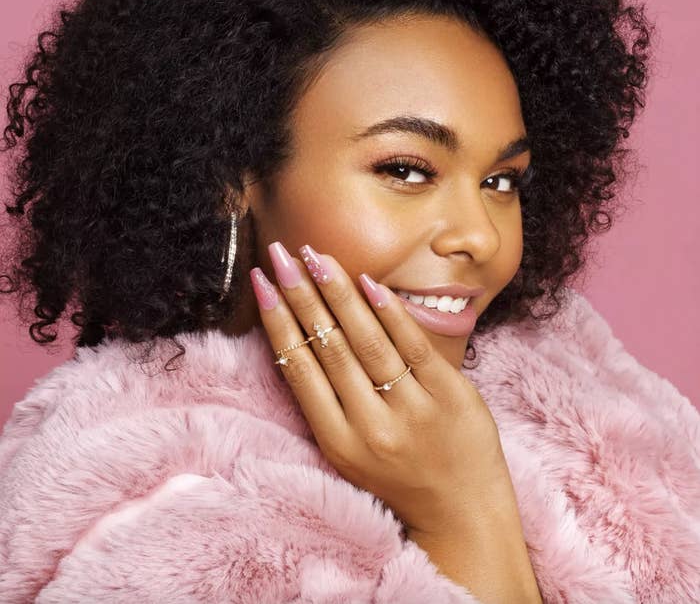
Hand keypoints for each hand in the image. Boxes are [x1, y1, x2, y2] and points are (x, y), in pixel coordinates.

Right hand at [249, 241, 511, 535]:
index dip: (277, 321)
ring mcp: (413, 409)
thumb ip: (328, 401)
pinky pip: (414, 344)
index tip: (261, 283)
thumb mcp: (350, 452)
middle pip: (329, 347)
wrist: (463, 516)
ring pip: (367, 340)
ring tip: (315, 256)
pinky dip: (389, 311)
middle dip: (300, 294)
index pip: (299, 368)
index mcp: (338, 441)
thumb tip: (302, 336)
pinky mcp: (451, 394)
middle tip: (281, 254)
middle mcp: (371, 426)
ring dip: (337, 293)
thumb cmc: (400, 478)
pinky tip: (367, 281)